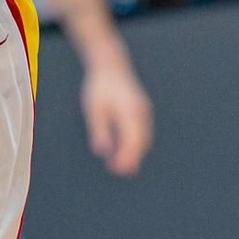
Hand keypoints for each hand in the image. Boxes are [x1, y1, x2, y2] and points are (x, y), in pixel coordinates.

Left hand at [79, 51, 152, 174]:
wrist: (111, 66)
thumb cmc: (100, 86)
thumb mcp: (94, 108)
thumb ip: (99, 129)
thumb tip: (102, 151)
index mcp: (129, 111)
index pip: (132, 140)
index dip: (126, 157)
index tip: (117, 169)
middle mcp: (141, 112)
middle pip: (141, 141)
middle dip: (132, 158)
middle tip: (118, 172)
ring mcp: (144, 111)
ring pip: (144, 138)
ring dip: (135, 153)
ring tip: (120, 166)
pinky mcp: (143, 111)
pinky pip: (143, 132)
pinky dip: (137, 144)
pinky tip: (125, 151)